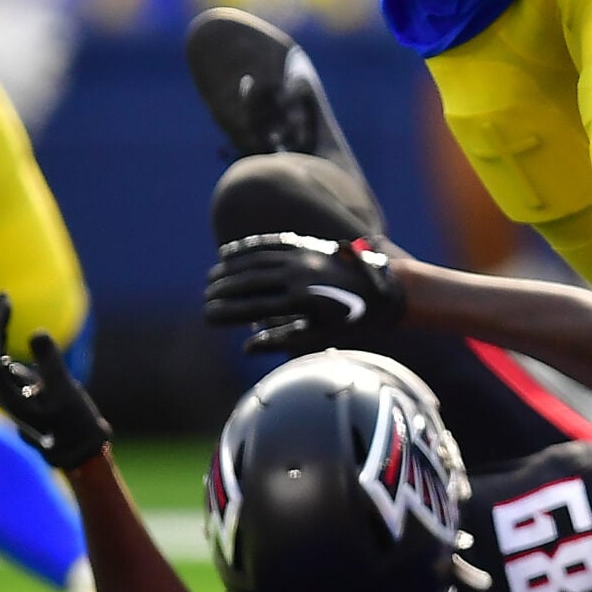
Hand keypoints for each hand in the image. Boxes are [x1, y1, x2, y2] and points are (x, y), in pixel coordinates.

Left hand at [0, 293, 109, 469]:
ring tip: (4, 304)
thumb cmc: (75, 423)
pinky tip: (8, 327)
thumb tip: (36, 333)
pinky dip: (3, 341)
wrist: (80, 451)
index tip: (6, 301)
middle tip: (2, 296)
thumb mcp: (66, 391)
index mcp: (7, 396)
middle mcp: (2, 395)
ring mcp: (9, 394)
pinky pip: (2, 362)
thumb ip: (51, 362)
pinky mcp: (19, 393)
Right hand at [204, 230, 403, 352]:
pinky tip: (230, 253)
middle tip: (204, 297)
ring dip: (230, 268)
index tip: (208, 315)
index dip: (228, 311)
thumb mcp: (323, 337)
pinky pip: (269, 243)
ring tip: (211, 278)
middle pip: (250, 281)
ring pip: (256, 260)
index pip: (254, 307)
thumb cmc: (354, 322)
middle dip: (223, 289)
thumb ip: (283, 340)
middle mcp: (298, 275)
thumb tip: (247, 347)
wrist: (387, 289)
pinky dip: (247, 248)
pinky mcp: (306, 245)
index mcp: (302, 302)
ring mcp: (302, 256)